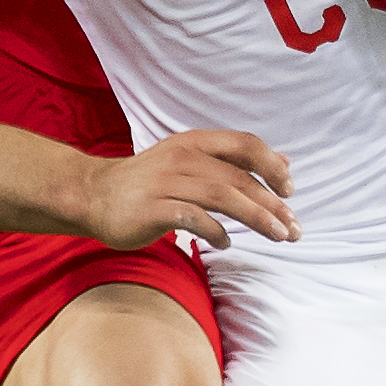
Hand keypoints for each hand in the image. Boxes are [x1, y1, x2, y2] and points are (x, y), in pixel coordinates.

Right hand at [73, 127, 298, 250]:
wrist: (92, 194)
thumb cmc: (148, 183)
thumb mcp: (192, 162)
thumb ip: (235, 163)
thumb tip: (285, 162)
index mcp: (195, 142)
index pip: (245, 145)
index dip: (273, 166)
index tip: (290, 192)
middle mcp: (183, 157)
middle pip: (239, 178)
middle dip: (272, 204)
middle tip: (293, 228)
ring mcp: (166, 182)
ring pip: (222, 196)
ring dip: (256, 218)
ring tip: (277, 236)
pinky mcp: (152, 208)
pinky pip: (193, 219)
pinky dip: (215, 231)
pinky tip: (225, 243)